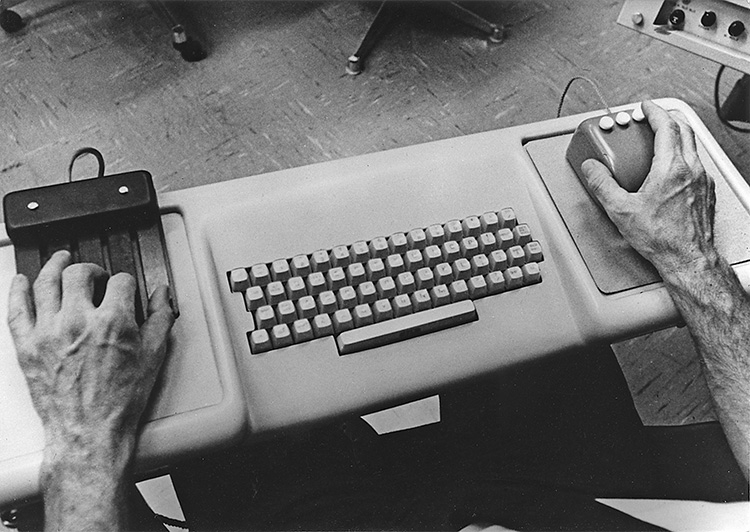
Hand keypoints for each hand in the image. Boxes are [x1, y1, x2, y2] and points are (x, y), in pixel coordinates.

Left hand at [7, 250, 174, 461]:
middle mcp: (78, 321)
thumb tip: (162, 296)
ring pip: (47, 282)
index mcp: (113, 322)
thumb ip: (160, 319)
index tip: (125, 290)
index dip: (126, 283)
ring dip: (54, 265)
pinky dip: (17, 290)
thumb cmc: (120, 401)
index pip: (121, 282)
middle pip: (80, 273)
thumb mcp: (154, 357)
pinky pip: (16, 308)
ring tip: (59, 259)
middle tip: (96, 277)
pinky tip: (22, 281)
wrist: (90, 431)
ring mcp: (49, 332)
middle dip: (92, 270)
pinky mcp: (27, 346)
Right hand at [580, 100, 717, 278]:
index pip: (667, 127)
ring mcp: (703, 181)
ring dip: (677, 137)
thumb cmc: (661, 238)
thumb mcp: (621, 210)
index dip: (655, 112)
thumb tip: (592, 169)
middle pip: (685, 130)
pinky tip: (672, 169)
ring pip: (692, 146)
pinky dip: (683, 157)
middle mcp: (692, 170)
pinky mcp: (707, 193)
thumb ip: (602, 185)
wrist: (687, 258)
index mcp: (671, 169)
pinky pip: (697, 164)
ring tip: (661, 141)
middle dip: (668, 119)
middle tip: (653, 118)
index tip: (646, 107)